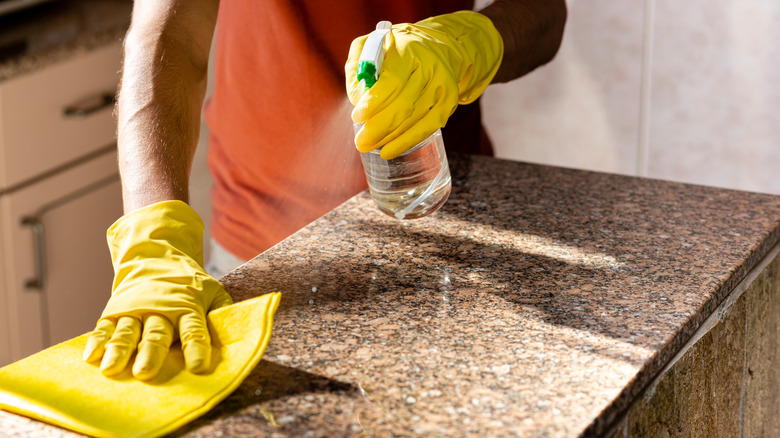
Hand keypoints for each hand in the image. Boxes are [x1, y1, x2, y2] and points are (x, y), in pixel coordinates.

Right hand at [83, 200, 232, 379]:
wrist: (156, 256)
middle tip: (145, 372)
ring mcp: (135, 309)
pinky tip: (90, 357)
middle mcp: (160, 308)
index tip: (198, 367)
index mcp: (187, 305)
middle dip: (151, 353)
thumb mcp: (212, 290)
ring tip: (112, 369)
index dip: (196, 348)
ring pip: (127, 332)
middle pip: (157, 333)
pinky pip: (104, 327)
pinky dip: (97, 341)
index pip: (194, 329)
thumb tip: (235, 331)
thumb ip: (222, 310)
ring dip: (119, 350)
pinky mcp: (115, 311)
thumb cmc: (189, 283)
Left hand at [346, 11, 502, 158]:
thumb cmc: (396, 48)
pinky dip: (408, 141)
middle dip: (380, 127)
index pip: (392, 81)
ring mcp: (442, 85)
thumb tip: (357, 97)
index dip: (374, 102)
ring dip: (390, 137)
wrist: (438, 45)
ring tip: (369, 145)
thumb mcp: (371, 44)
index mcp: (408, 50)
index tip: (357, 117)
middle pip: (404, 104)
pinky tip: (389, 150)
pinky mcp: (449, 101)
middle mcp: (430, 67)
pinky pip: (428, 126)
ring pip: (415, 119)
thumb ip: (358, 65)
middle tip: (361, 141)